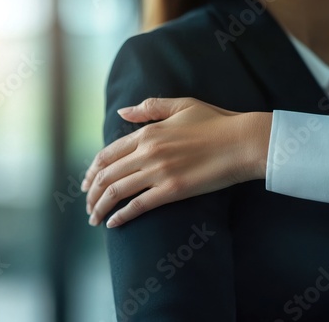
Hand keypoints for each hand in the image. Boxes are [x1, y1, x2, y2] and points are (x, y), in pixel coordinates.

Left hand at [82, 97, 271, 227]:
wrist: (242, 142)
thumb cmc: (215, 122)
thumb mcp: (181, 105)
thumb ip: (149, 107)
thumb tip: (121, 111)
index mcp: (147, 132)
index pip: (107, 154)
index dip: (92, 171)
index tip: (86, 183)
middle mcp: (147, 152)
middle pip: (106, 175)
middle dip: (91, 193)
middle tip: (87, 206)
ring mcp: (158, 172)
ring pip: (116, 191)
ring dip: (99, 207)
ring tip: (93, 218)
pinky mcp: (172, 190)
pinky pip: (138, 205)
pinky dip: (121, 216)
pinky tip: (113, 224)